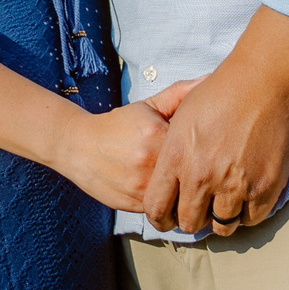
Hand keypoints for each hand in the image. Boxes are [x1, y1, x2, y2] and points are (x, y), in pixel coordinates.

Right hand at [55, 82, 194, 210]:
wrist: (78, 147)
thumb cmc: (117, 125)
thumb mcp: (148, 106)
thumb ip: (180, 94)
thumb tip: (210, 79)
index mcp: (157, 135)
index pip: (198, 145)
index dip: (205, 146)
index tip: (207, 146)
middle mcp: (149, 163)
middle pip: (191, 174)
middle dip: (198, 173)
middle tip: (203, 168)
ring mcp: (140, 188)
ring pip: (179, 197)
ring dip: (186, 193)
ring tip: (188, 184)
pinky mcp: (133, 206)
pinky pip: (162, 210)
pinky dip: (169, 204)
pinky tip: (168, 192)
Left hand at [143, 8, 288, 236]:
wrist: (266, 79)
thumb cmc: (223, 90)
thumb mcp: (182, 111)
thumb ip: (170, 147)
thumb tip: (166, 173)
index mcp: (177, 157)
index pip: (156, 209)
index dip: (160, 218)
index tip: (168, 216)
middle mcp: (203, 176)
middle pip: (189, 223)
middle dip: (192, 219)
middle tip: (200, 209)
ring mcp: (235, 184)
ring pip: (222, 226)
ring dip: (221, 217)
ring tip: (225, 203)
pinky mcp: (265, 187)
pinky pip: (252, 219)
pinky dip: (247, 213)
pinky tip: (245, 198)